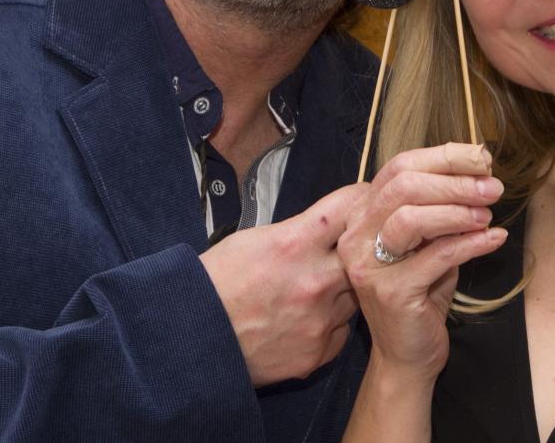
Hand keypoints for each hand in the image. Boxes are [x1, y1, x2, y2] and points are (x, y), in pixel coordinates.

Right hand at [200, 184, 365, 386]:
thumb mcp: (254, 239)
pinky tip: (306, 321)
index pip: (350, 207)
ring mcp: (318, 321)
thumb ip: (300, 231)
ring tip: (312, 290)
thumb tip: (333, 225)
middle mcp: (314, 282)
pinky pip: (341, 332)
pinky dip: (330, 325)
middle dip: (356, 251)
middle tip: (344, 250)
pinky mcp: (316, 353)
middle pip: (362, 255)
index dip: (359, 201)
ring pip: (355, 297)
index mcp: (295, 244)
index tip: (362, 203)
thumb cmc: (217, 282)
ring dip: (342, 290)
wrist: (191, 337)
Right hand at [338, 143, 507, 384]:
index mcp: (363, 216)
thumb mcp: (428, 242)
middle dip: (453, 180)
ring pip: (412, 218)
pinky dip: (471, 243)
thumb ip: (441, 208)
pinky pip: (437, 256)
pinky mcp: (392, 292)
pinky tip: (494, 239)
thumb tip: (478, 171)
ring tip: (488, 212)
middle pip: (403, 186)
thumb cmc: (421, 293)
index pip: (398, 168)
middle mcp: (357, 237)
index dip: (442, 157)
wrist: (408, 356)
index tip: (481, 158)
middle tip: (492, 186)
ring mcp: (370, 266)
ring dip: (458, 210)